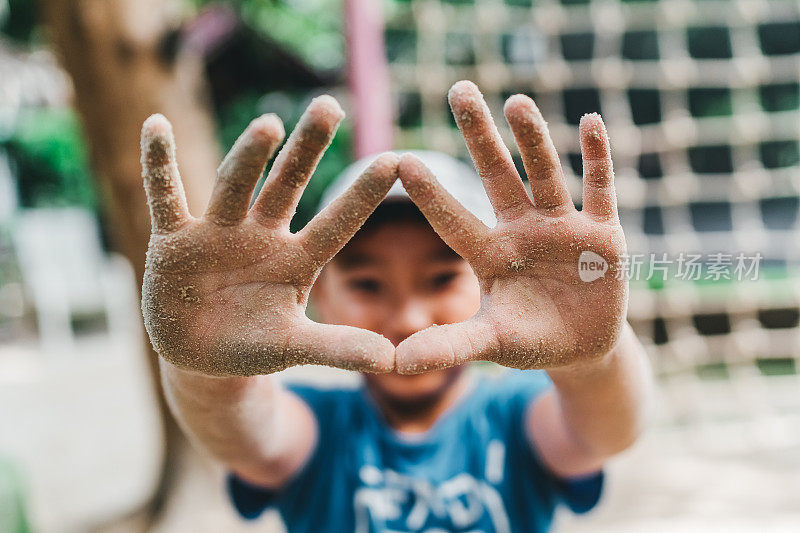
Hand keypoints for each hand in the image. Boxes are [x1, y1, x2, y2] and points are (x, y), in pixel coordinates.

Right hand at [140, 96, 397, 375]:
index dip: (361, 196)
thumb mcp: (294, 347)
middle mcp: (261, 236)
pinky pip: (165, 197)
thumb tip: (392, 360)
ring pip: (234, 185)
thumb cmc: (254, 345)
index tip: (395, 160)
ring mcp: (217, 234)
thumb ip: (337, 348)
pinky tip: (156, 125)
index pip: (336, 223)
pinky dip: (159, 165)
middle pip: (286, 185)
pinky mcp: (173, 241)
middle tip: (330, 106)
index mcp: (296, 260)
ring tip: (270, 125)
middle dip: (306, 149)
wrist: (200, 356)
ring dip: (249, 156)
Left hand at [395, 81, 626, 372]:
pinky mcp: (602, 234)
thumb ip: (449, 346)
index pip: (454, 219)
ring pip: (544, 175)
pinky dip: (597, 159)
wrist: (580, 349)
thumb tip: (393, 363)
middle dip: (480, 136)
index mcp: (488, 254)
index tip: (400, 161)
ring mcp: (561, 228)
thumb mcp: (490, 344)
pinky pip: (599, 189)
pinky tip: (590, 121)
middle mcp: (520, 231)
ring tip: (515, 101)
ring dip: (533, 139)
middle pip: (497, 176)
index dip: (431, 193)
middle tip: (459, 89)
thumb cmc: (528, 342)